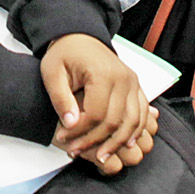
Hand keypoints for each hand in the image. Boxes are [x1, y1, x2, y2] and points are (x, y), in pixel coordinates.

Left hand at [40, 34, 155, 173]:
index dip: (80, 132)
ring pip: (133, 122)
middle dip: (95, 141)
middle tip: (76, 151)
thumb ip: (61, 98)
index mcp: (103, 73)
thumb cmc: (65, 54)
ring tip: (101, 155)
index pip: (96, 114)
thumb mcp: (52, 72)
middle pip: (115, 121)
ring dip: (117, 142)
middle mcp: (124, 78)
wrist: (80, 38)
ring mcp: (133, 82)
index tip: (64, 138)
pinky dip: (135, 131)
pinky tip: (123, 143)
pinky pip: (142, 113)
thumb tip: (71, 124)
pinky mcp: (136, 86)